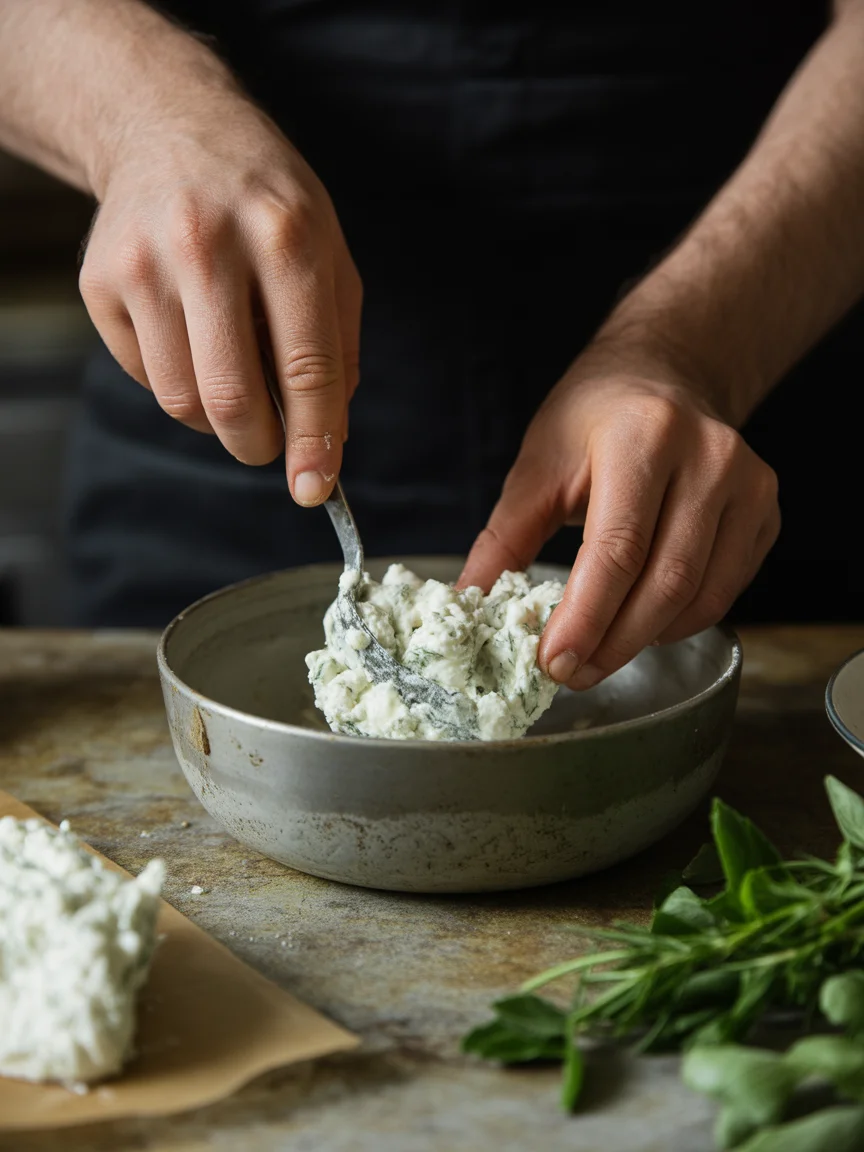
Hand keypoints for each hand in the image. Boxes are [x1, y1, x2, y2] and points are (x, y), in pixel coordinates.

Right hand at [78, 91, 360, 505]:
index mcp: (286, 235)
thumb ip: (338, 344)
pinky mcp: (100, 282)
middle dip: (260, 446)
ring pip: (183, 401)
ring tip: (235, 377)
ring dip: (218, 421)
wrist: (168, 127)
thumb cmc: (266, 201)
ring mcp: (145, 263)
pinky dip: (180, 381)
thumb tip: (330, 437)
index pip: (307, 366)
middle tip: (271, 442)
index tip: (317, 488)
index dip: (315, 439)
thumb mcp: (329, 251)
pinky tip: (193, 336)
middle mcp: (208, 245)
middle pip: (232, 398)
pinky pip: (147, 377)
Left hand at [459, 354, 779, 688]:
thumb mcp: (537, 465)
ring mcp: (748, 486)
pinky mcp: (765, 512)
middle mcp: (709, 457)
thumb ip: (504, 540)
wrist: (663, 375)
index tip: (553, 662)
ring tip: (599, 652)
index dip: (586, 617)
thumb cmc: (593, 419)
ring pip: (700, 596)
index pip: (618, 548)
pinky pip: (724, 591)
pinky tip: (641, 623)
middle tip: (571, 673)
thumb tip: (468, 605)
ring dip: (644, 640)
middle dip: (613, 643)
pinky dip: (678, 622)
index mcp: (643, 436)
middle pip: (665, 581)